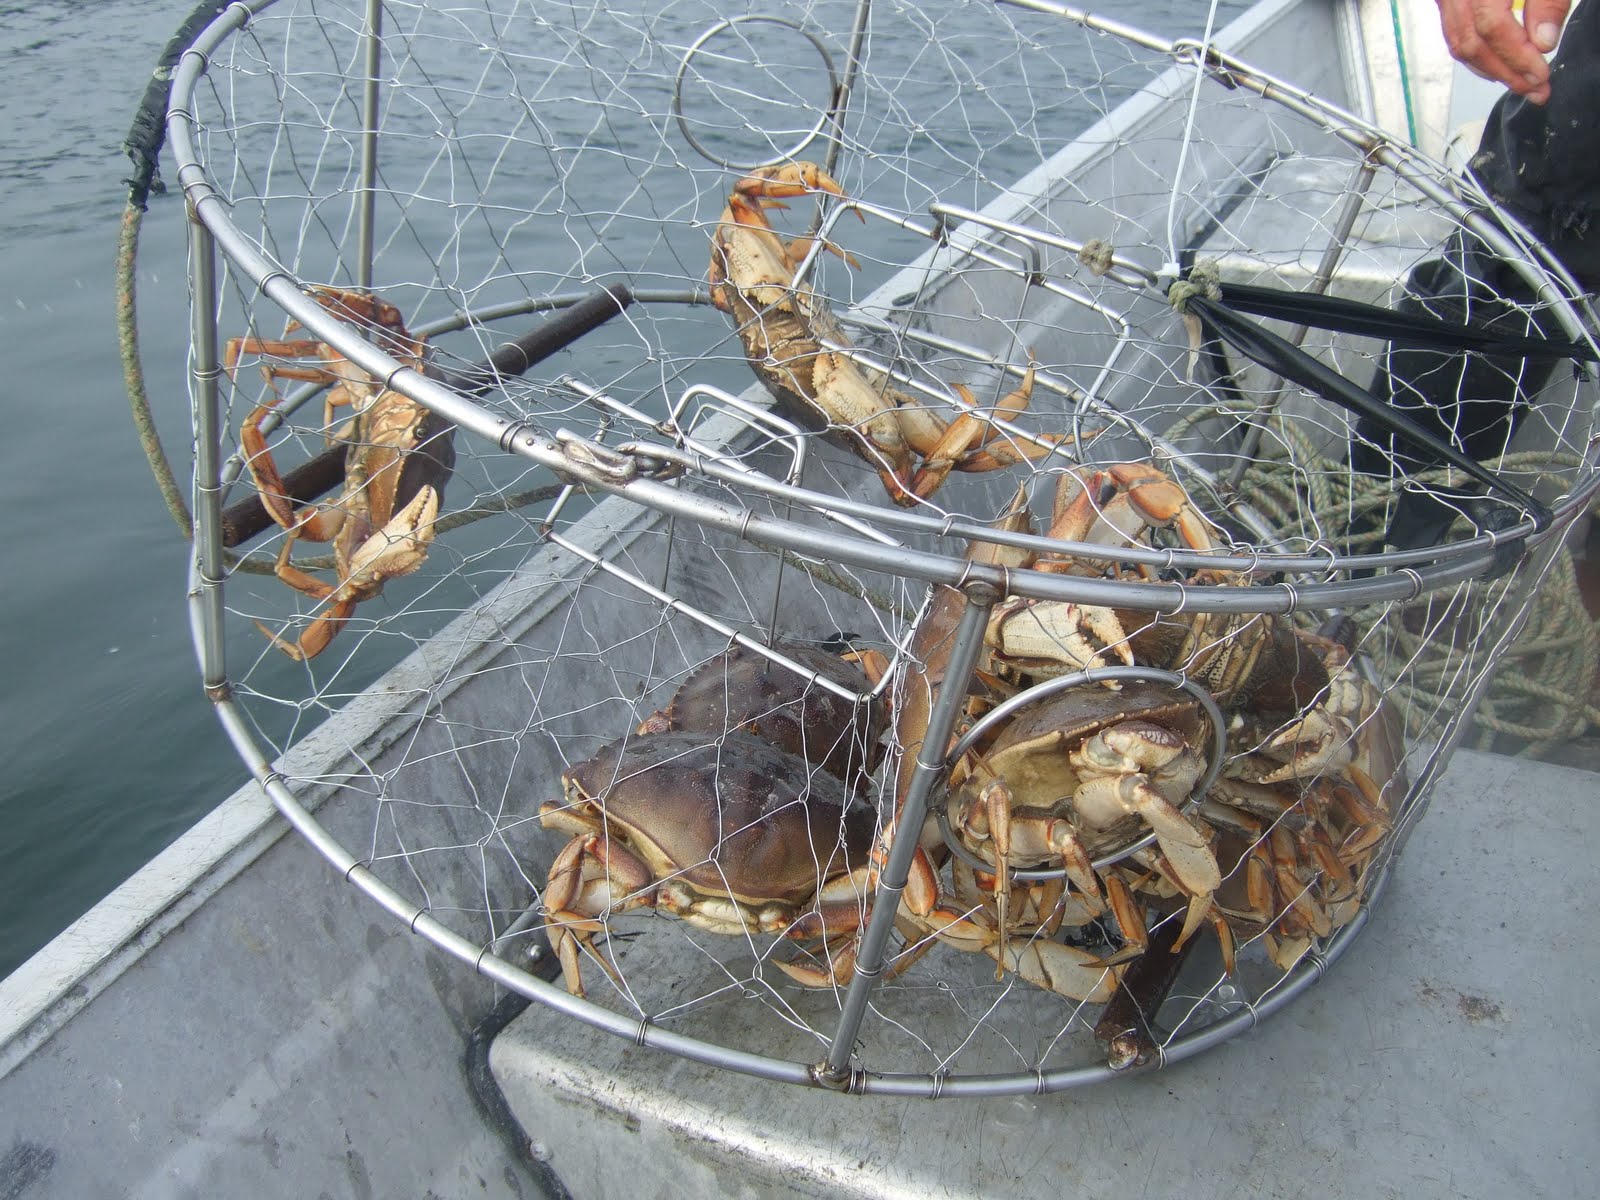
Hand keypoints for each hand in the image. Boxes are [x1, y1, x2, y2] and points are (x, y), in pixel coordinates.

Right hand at [1434, 0, 1569, 103]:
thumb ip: (1546, 2)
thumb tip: (1543, 42)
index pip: (1492, 27)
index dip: (1516, 56)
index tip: (1539, 75)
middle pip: (1471, 42)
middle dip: (1504, 72)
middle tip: (1533, 90)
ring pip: (1458, 43)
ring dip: (1489, 69)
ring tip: (1519, 82)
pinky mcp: (1447, 0)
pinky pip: (1453, 33)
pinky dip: (1475, 55)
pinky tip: (1496, 65)